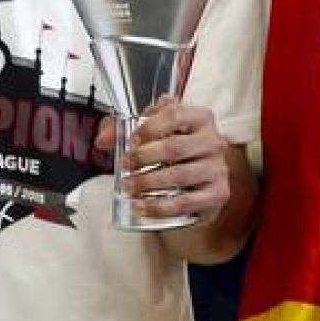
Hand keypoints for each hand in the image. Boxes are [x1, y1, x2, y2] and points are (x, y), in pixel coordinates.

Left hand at [96, 98, 232, 223]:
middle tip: (124, 166)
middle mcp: (213, 140)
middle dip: (143, 158)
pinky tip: (141, 206)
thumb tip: (102, 140)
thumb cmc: (173, 152)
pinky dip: (159, 206)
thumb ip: (123, 129)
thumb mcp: (151, 133)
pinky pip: (186, 203)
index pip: (174, 114)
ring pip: (179, 176)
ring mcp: (218, 168)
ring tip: (128, 188)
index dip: (148, 127)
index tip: (130, 141)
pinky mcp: (218, 194)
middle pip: (174, 147)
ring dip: (148, 183)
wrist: (196, 184)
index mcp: (199, 117)